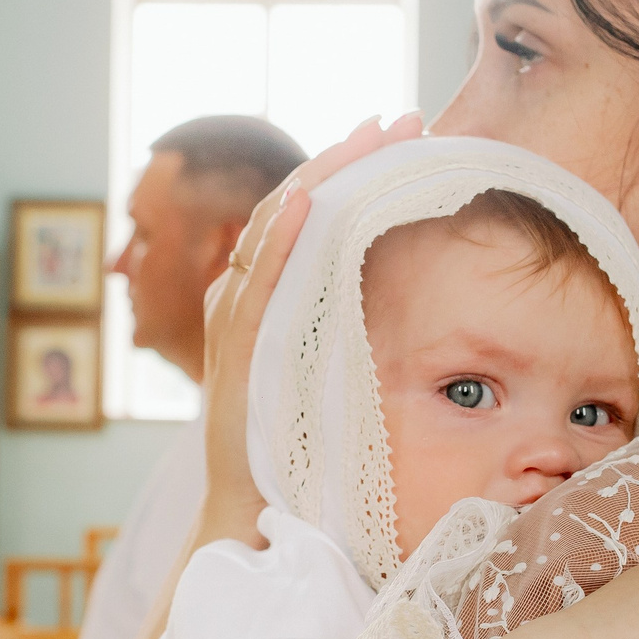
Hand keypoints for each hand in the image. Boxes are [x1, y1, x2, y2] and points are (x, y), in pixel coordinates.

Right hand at [196, 111, 425, 548]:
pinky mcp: (235, 353)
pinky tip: (312, 200)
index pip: (306, 214)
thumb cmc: (293, 455)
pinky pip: (258, 283)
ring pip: (276, 227)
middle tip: (404, 121)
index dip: (350, 169)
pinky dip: (280, 236)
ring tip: (370, 138)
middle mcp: (240, 298)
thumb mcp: (324, 376)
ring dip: (324, 176)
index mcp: (262, 297)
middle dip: (349, 156)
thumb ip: (343, 331)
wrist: (249, 517)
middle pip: (294, 204)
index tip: (398, 137)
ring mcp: (234, 322)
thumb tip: (401, 296)